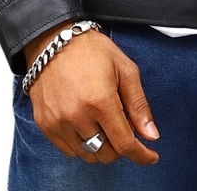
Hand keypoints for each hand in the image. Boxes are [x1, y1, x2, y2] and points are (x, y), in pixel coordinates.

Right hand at [24, 22, 159, 164]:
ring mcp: (59, 122)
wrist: (53, 40)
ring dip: (101, 147)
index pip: (124, 144)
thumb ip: (139, 105)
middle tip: (124, 129)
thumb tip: (151, 135)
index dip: (141, 155)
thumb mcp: (124, 69)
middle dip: (121, 147)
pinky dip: (82, 145)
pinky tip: (86, 127)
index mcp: (101, 101)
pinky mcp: (45, 124)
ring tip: (104, 125)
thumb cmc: (92, 50)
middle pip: (106, 154)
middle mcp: (78, 116)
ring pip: (87, 155)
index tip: (151, 156)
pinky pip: (68, 151)